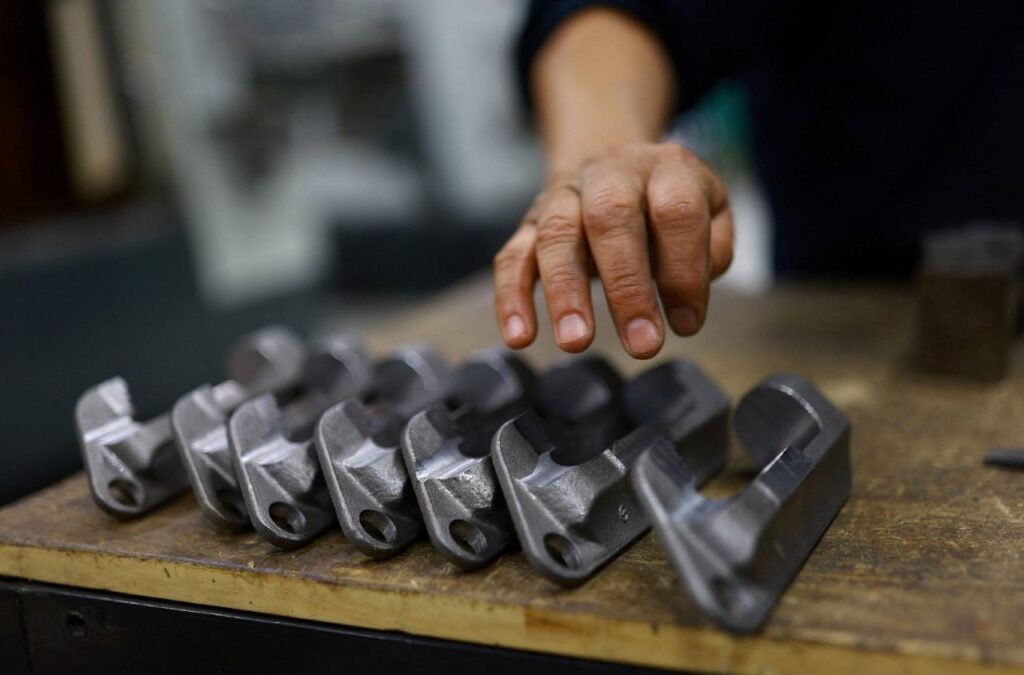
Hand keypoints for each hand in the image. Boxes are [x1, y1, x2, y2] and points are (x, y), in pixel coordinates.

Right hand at [493, 141, 733, 358]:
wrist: (617, 169)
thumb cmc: (668, 206)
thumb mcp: (711, 213)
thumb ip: (711, 250)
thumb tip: (683, 300)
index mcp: (666, 168)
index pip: (676, 211)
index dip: (684, 270)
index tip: (686, 323)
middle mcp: (610, 173)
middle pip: (611, 216)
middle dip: (626, 285)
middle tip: (641, 344)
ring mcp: (564, 196)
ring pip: (556, 234)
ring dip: (566, 291)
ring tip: (576, 342)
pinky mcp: (529, 224)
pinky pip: (512, 256)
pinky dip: (512, 297)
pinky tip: (519, 337)